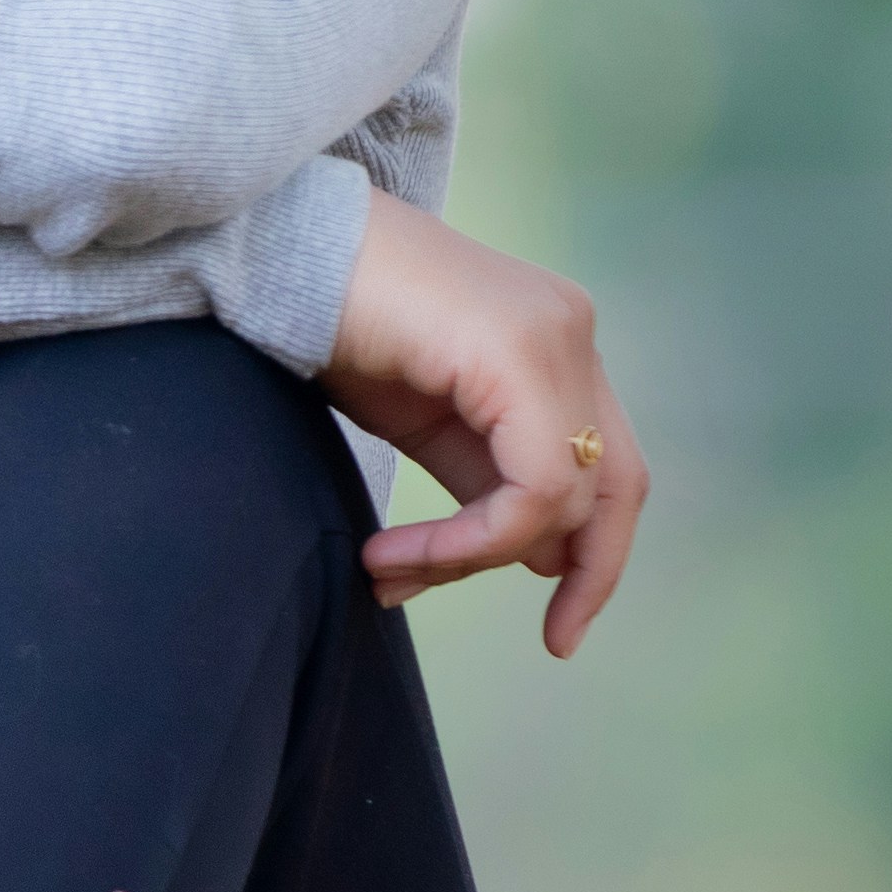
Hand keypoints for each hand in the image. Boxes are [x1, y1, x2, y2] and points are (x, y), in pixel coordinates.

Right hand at [316, 192, 648, 657]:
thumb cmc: (336, 327)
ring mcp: (554, 337)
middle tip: (555, 640)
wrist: (275, 251)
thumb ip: (488, 479)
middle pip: (617, 486)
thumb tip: (540, 557)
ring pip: (566, 497)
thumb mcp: (427, 423)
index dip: (598, 555)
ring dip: (475, 558)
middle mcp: (572, 333)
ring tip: (389, 570)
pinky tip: (392, 553)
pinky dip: (472, 540)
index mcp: (557, 344)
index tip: (560, 629)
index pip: (611, 466)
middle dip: (585, 573)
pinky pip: (532, 487)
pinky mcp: (518, 354)